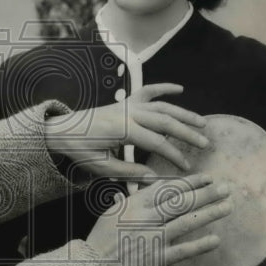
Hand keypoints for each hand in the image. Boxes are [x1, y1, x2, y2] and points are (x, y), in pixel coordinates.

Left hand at [44, 83, 208, 180]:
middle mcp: (128, 113)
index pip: (157, 142)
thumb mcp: (101, 167)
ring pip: (162, 106)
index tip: (187, 166)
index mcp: (122, 129)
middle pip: (165, 121)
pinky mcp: (125, 102)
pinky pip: (148, 91)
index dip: (174, 154)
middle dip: (187, 132)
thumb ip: (128, 171)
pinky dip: (164, 88)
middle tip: (205, 143)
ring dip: (183, 113)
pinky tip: (180, 88)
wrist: (61, 130)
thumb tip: (154, 178)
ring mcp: (128, 105)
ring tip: (202, 123)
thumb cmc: (79, 150)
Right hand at [86, 173, 232, 265]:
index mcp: (135, 204)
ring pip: (185, 221)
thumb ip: (125, 204)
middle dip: (205, 192)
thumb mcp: (109, 216)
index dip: (189, 182)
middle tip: (226, 187)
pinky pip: (182, 250)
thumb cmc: (99, 242)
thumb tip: (130, 193)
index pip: (167, 188)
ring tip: (227, 206)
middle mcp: (145, 217)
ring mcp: (151, 237)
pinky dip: (200, 244)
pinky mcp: (156, 258)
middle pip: (181, 201)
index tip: (206, 177)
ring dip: (209, 212)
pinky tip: (216, 240)